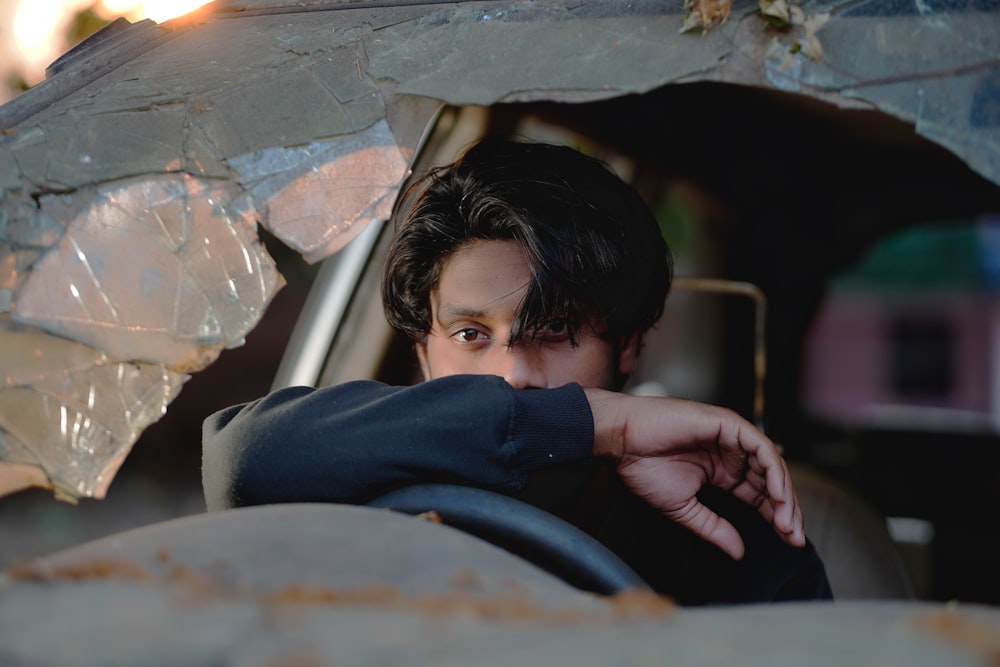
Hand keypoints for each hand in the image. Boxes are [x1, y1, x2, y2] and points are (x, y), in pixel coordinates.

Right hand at [584, 388, 803, 559]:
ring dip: (783, 493)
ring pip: (771, 463)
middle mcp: (730, 453)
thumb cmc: (643, 467)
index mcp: (721, 471)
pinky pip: (760, 447)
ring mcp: (730, 437)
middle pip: (770, 481)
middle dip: (785, 510)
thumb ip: (713, 528)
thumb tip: (738, 552)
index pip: (758, 494)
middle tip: (792, 536)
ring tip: (785, 520)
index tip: (788, 541)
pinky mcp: (727, 424)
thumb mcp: (683, 508)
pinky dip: (773, 470)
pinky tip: (776, 494)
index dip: (775, 516)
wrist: (622, 441)